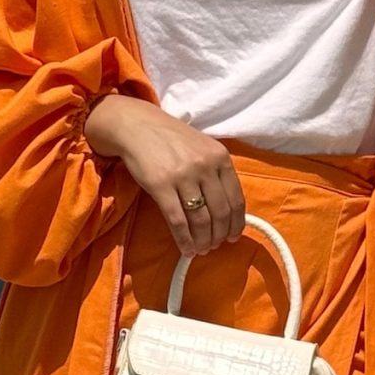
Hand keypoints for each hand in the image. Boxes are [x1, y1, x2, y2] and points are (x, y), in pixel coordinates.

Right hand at [83, 94, 245, 256]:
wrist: (138, 126)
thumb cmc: (172, 140)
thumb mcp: (202, 149)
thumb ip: (216, 173)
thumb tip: (227, 210)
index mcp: (220, 157)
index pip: (236, 199)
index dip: (236, 223)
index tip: (233, 236)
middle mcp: (205, 166)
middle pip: (220, 212)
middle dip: (219, 236)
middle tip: (214, 246)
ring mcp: (183, 176)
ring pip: (201, 220)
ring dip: (203, 241)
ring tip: (201, 249)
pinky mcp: (161, 186)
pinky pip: (178, 221)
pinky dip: (185, 240)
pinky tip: (187, 249)